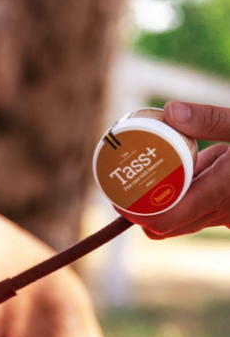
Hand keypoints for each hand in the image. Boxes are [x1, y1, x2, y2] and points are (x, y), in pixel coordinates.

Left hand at [118, 101, 229, 238]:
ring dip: (163, 201)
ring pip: (182, 221)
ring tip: (152, 169)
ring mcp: (228, 217)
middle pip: (165, 226)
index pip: (164, 220)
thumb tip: (169, 110)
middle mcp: (222, 213)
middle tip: (124, 181)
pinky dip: (184, 197)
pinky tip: (189, 168)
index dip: (134, 213)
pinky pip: (199, 213)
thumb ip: (211, 119)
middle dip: (140, 208)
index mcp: (221, 194)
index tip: (117, 197)